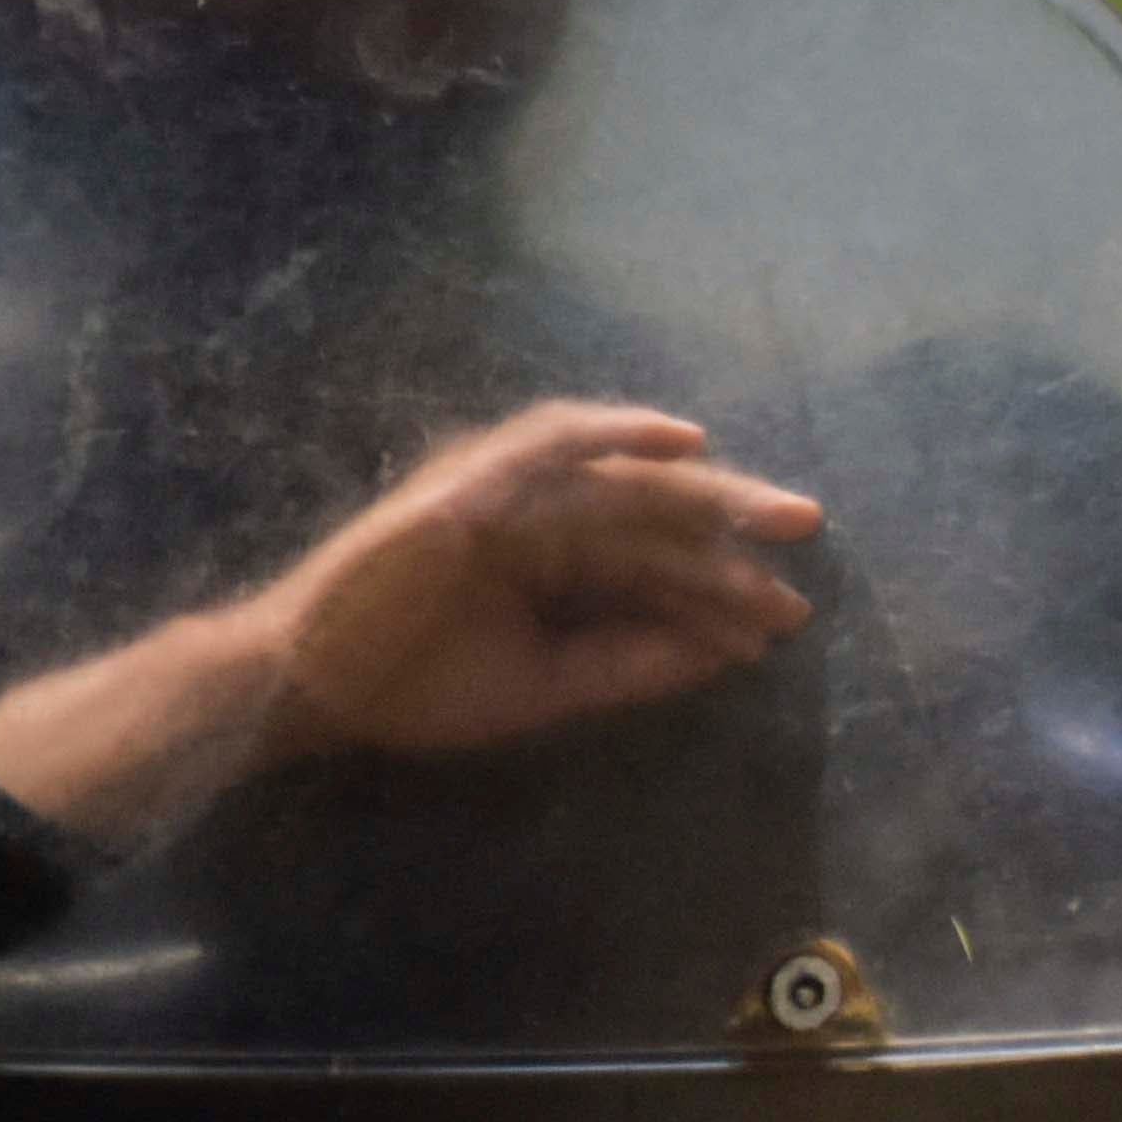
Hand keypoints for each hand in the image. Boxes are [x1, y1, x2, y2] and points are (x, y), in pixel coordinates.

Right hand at [0, 401, 822, 841]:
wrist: (313, 686)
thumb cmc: (416, 682)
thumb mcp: (548, 681)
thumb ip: (630, 663)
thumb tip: (723, 653)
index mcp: (547, 552)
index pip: (652, 560)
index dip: (719, 585)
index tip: (784, 617)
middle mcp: (530, 510)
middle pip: (651, 507)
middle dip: (732, 521)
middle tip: (809, 531)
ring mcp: (497, 493)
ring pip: (620, 486)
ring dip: (699, 495)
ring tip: (774, 514)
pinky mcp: (467, 492)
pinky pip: (548, 447)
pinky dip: (612, 435)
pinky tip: (679, 442)